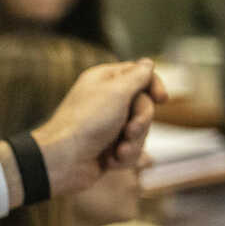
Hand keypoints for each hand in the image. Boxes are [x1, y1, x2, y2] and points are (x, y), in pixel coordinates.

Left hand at [31, 59, 166, 196]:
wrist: (62, 161)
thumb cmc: (87, 122)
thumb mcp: (116, 91)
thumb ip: (137, 76)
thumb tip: (147, 63)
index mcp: (105, 81)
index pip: (140, 75)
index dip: (153, 86)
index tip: (161, 99)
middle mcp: (106, 101)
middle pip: (145, 106)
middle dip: (141, 121)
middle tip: (128, 131)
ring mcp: (107, 126)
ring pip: (140, 132)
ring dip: (132, 144)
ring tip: (117, 151)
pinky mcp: (108, 149)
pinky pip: (131, 151)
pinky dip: (123, 158)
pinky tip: (108, 162)